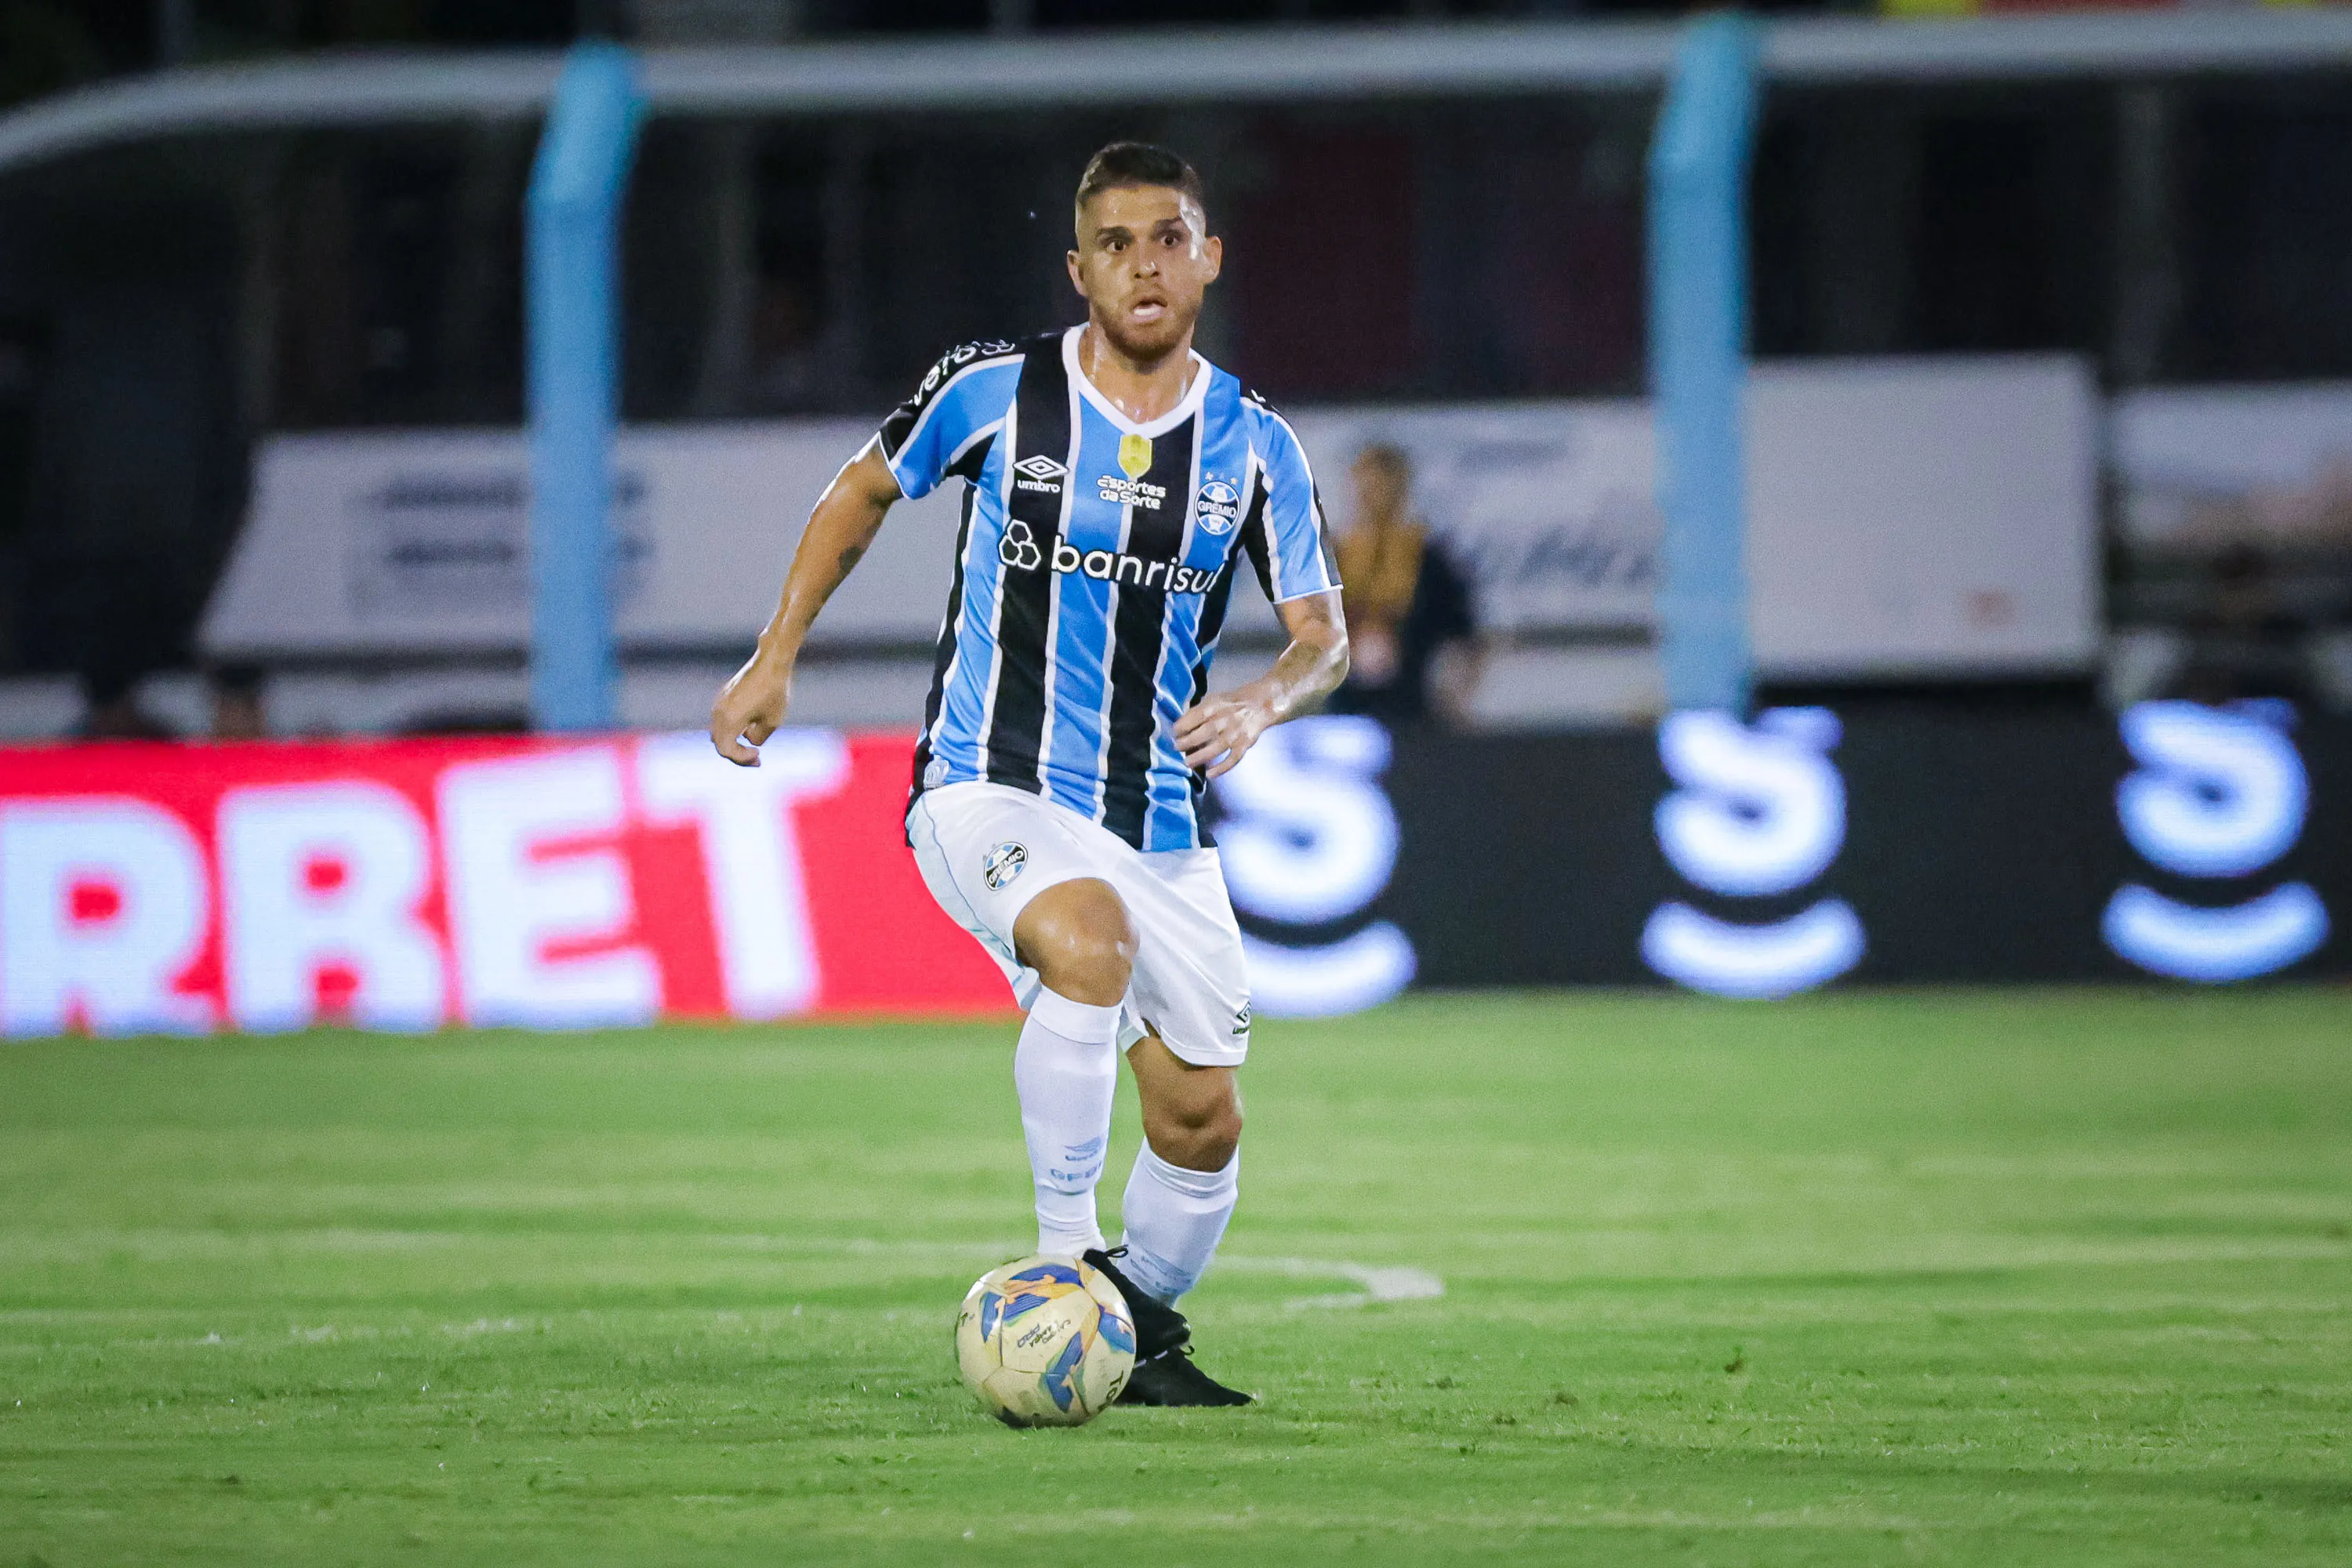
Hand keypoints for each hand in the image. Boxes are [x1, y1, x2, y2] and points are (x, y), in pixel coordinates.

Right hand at [709, 649, 792, 765]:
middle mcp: (719, 712)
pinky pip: (722, 720)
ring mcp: (719, 703)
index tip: (759, 755)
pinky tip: (749, 728)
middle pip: (720, 744)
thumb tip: (748, 740)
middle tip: (756, 758)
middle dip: (737, 754)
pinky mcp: (724, 697)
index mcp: (729, 720)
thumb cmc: (774, 691)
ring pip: (719, 732)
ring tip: (753, 747)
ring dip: (733, 742)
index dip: (741, 758)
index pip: (726, 750)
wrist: (771, 663)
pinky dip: (732, 730)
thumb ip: (757, 738)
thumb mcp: (772, 721)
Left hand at [1174, 691, 1272, 780]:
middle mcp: (1227, 719)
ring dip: (1201, 756)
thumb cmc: (1230, 704)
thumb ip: (1197, 711)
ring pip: (1218, 747)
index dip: (1183, 725)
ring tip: (1188, 763)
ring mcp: (1237, 733)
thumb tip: (1180, 726)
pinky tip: (1210, 775)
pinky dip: (1222, 768)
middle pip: (1206, 732)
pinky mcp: (1245, 744)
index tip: (1174, 733)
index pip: (1197, 715)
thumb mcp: (1213, 699)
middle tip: (1177, 748)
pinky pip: (1233, 758)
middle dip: (1189, 741)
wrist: (1259, 705)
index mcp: (1216, 706)